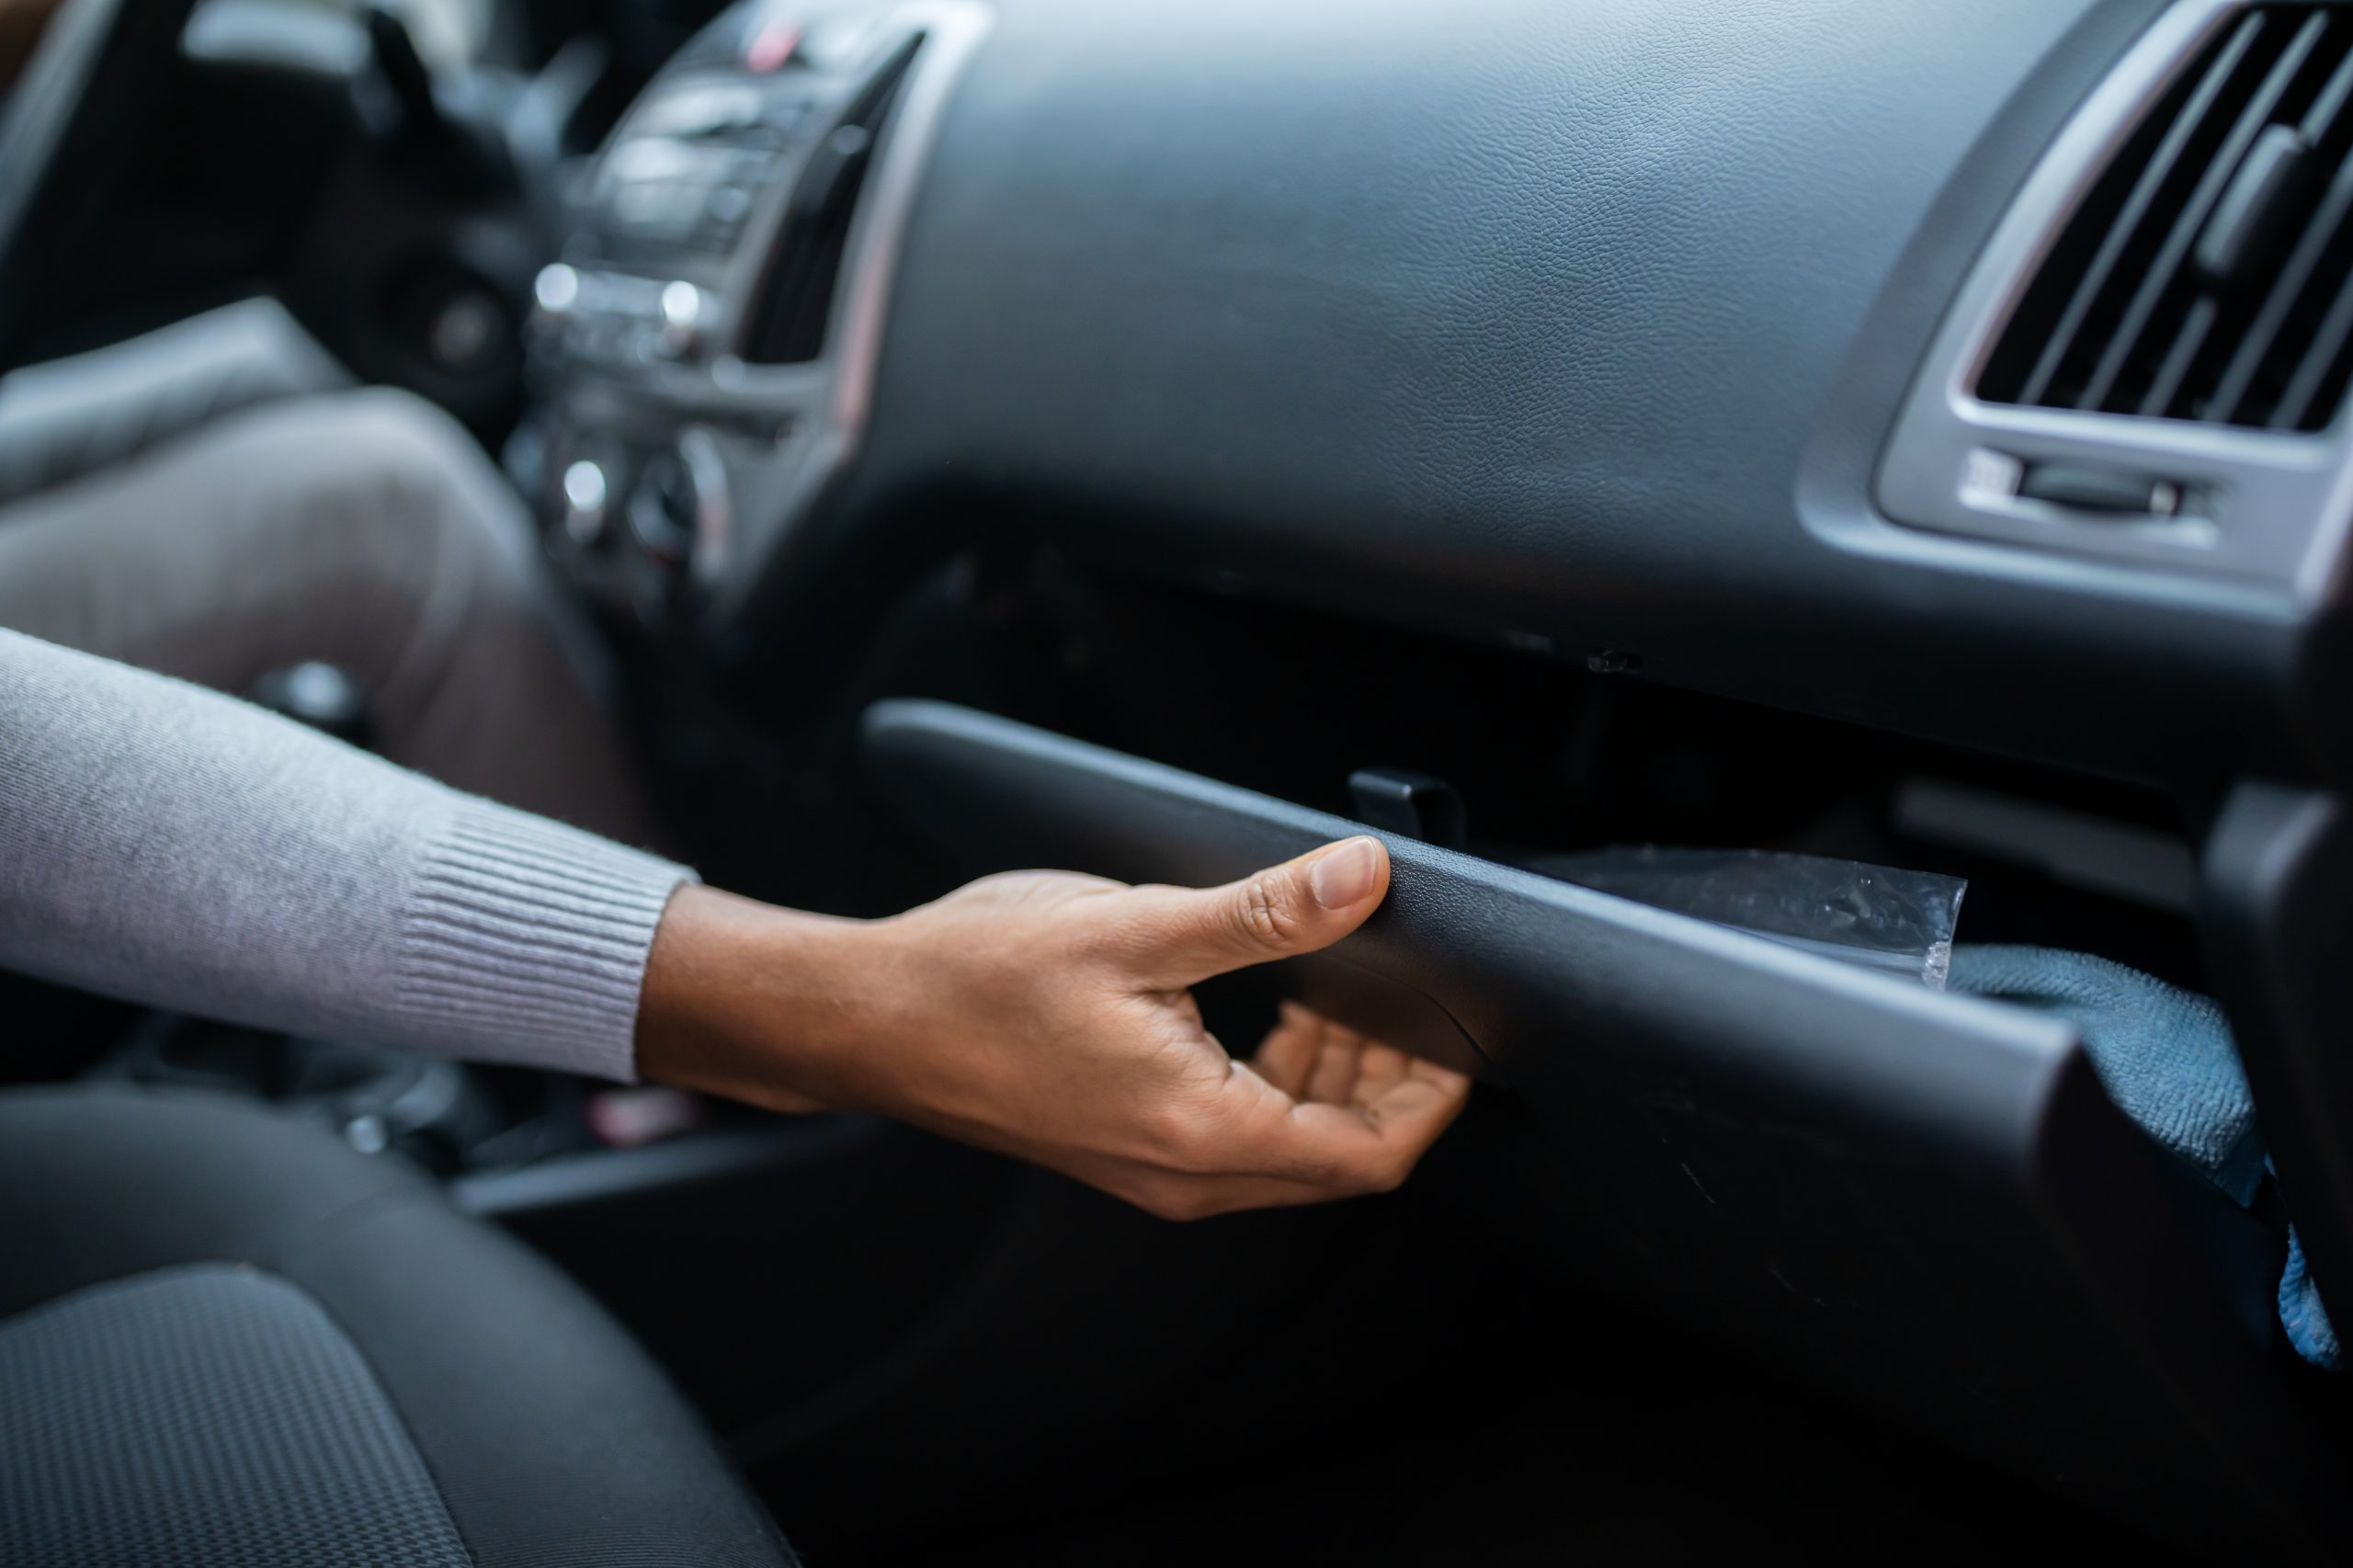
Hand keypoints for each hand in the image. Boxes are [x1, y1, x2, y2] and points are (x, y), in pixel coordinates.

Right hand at [637, 837, 1472, 1218]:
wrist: (867, 1019)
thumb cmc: (974, 977)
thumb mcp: (1135, 924)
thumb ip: (1264, 911)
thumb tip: (1363, 878)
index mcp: (1201, 1129)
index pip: (1370, 1154)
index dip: (1433, 1098)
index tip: (1457, 1034)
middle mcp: (1187, 1173)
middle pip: (1340, 1157)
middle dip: (1388, 1082)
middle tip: (1397, 994)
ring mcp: (1157, 1170)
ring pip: (1291, 1148)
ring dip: (1333, 1078)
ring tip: (1335, 989)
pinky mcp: (1132, 1148)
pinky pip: (1240, 1135)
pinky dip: (1277, 1080)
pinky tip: (1268, 1009)